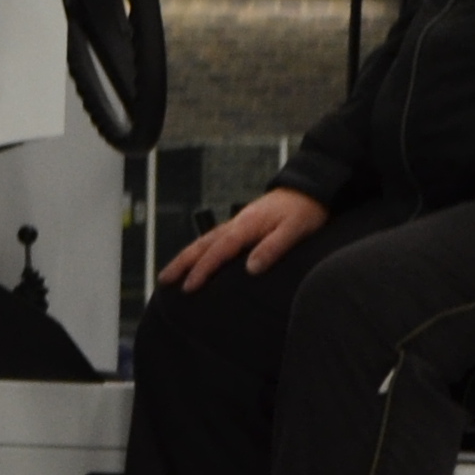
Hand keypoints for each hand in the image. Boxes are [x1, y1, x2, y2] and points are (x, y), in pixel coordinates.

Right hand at [155, 185, 329, 293]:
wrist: (311, 187)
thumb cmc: (305, 210)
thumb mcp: (294, 230)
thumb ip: (272, 248)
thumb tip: (250, 268)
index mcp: (247, 226)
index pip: (218, 251)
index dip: (202, 270)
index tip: (188, 287)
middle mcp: (237, 224)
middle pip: (202, 244)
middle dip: (182, 263)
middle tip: (163, 280)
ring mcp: (238, 223)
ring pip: (204, 240)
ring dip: (186, 256)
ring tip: (170, 272)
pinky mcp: (243, 224)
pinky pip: (213, 238)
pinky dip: (200, 249)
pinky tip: (196, 256)